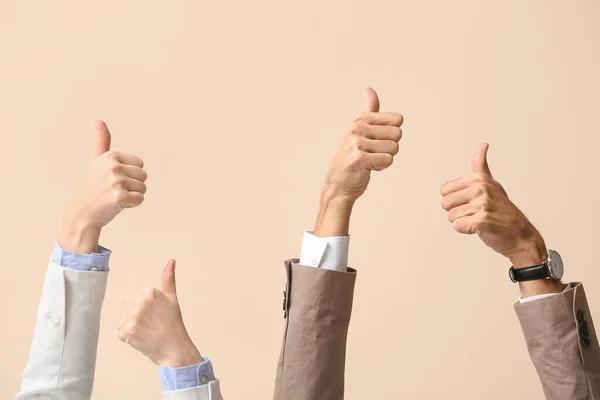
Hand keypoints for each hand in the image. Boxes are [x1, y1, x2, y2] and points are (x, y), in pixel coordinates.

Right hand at [58, 121, 147, 252]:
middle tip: (114, 191)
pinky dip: (132, 205)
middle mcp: (114, 166)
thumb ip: (102, 142)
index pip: (140, 164)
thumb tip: (99, 120)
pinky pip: (140, 199)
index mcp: (111, 156)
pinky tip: (116, 206)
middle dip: (133, 186)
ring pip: (143, 188)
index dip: (131, 175)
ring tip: (114, 198)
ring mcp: (116, 181)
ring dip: (132, 196)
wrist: (81, 214)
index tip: (113, 180)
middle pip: (144, 176)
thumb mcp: (96, 162)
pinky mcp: (120, 197)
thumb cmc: (91, 188)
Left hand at [118, 260, 202, 367]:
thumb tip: (171, 261)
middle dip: (135, 318)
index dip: (142, 310)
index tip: (154, 316)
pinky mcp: (127, 331)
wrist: (174, 347)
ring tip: (147, 332)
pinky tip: (142, 339)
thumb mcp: (172, 298)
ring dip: (131, 328)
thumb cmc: (174, 324)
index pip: (133, 299)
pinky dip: (129, 338)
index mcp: (149, 291)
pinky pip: (121, 333)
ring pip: (122, 321)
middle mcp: (139, 301)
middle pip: (126, 309)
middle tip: (151, 326)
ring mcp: (132, 317)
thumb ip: (168, 279)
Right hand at [314, 88, 403, 236]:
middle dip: (389, 147)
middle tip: (372, 154)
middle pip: (398, 134)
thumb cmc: (352, 158)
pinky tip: (367, 169)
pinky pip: (388, 160)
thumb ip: (369, 110)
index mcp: (360, 118)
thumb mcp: (359, 130)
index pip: (397, 120)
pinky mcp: (359, 159)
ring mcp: (357, 143)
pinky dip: (381, 167)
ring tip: (369, 162)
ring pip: (394, 148)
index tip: (375, 142)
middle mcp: (357, 128)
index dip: (391, 134)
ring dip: (385, 158)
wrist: (338, 185)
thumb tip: (369, 89)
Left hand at [440, 144, 545, 265]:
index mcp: (479, 179)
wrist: (520, 235)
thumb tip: (482, 145)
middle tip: (475, 213)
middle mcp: (481, 189)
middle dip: (457, 212)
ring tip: (479, 220)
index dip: (455, 200)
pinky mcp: (482, 221)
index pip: (444, 190)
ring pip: (451, 216)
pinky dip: (466, 230)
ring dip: (463, 222)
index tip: (472, 202)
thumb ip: (481, 167)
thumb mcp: (492, 185)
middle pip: (445, 203)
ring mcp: (482, 204)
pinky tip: (480, 228)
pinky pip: (458, 226)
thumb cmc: (503, 211)